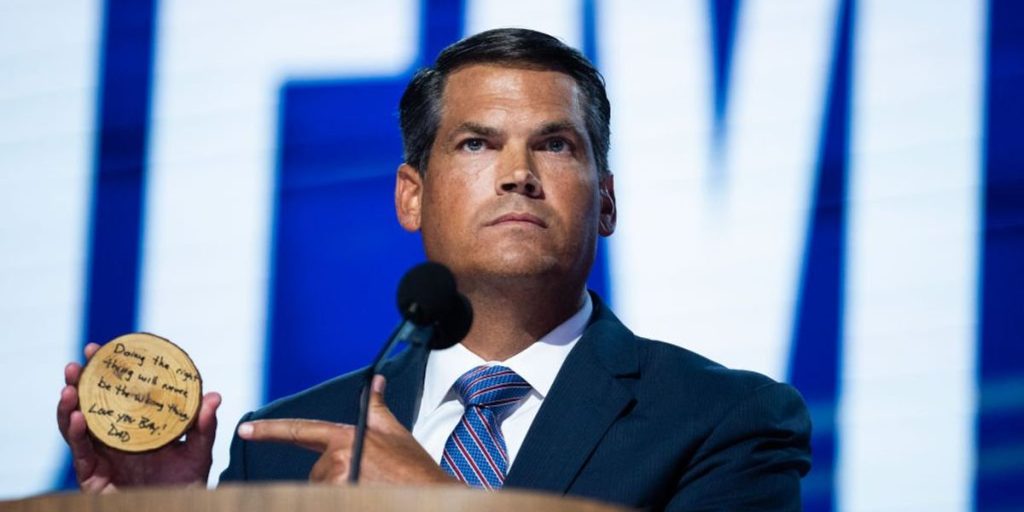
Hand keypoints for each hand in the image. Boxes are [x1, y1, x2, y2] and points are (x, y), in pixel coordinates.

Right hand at [56, 343, 221, 492]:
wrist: (175, 510)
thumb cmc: (186, 483)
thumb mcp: (198, 452)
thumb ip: (204, 427)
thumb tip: (214, 396)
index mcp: (138, 424)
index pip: (121, 392)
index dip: (112, 371)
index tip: (108, 347)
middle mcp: (116, 434)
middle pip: (93, 402)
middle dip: (82, 380)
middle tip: (80, 359)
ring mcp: (101, 453)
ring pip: (78, 424)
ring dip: (71, 403)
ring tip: (70, 386)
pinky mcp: (91, 474)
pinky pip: (81, 450)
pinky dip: (76, 432)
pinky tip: (77, 416)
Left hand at [238, 375, 456, 485]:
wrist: (433, 495)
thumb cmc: (416, 471)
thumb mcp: (397, 433)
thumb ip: (377, 409)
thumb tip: (375, 383)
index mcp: (345, 437)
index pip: (300, 431)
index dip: (270, 431)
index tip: (245, 430)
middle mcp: (338, 457)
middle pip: (317, 473)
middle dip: (335, 480)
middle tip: (366, 481)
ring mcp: (338, 481)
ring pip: (321, 491)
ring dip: (338, 493)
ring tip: (367, 489)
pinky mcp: (340, 496)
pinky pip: (326, 500)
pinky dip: (339, 499)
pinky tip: (362, 496)